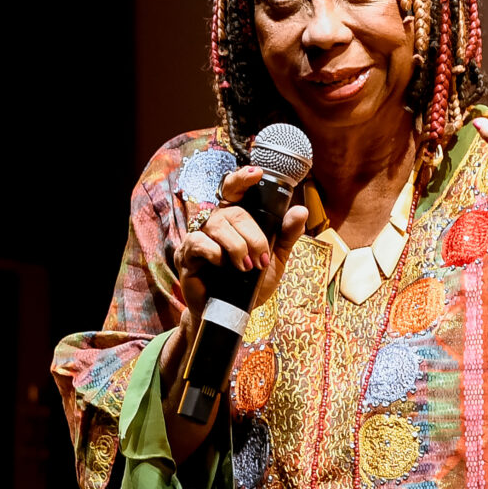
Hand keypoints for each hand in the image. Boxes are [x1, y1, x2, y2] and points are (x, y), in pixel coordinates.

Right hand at [178, 164, 308, 321]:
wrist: (231, 315)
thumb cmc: (249, 286)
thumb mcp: (275, 260)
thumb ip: (286, 235)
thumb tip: (301, 210)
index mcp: (234, 220)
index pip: (234, 190)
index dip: (242, 179)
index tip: (257, 173)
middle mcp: (215, 223)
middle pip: (233, 212)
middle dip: (253, 236)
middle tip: (261, 260)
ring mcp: (198, 237)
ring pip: (217, 225)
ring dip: (237, 246)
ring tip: (246, 267)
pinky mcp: (186, 255)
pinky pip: (199, 242)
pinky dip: (215, 252)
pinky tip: (222, 264)